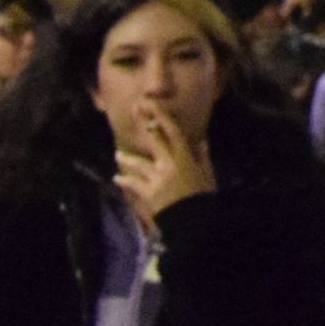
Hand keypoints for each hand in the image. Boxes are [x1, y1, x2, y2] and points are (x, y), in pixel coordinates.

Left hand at [114, 102, 216, 227]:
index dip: (161, 116)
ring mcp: (156, 178)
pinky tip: (116, 178)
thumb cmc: (203, 196)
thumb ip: (202, 156)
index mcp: (184, 157)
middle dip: (144, 124)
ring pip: (139, 163)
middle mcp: (168, 163)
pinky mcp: (148, 193)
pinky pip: (133, 185)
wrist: (194, 221)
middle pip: (154, 140)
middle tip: (134, 110)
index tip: (153, 104)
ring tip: (118, 155)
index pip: (172, 131)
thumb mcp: (207, 174)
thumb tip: (201, 139)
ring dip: (127, 159)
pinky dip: (124, 182)